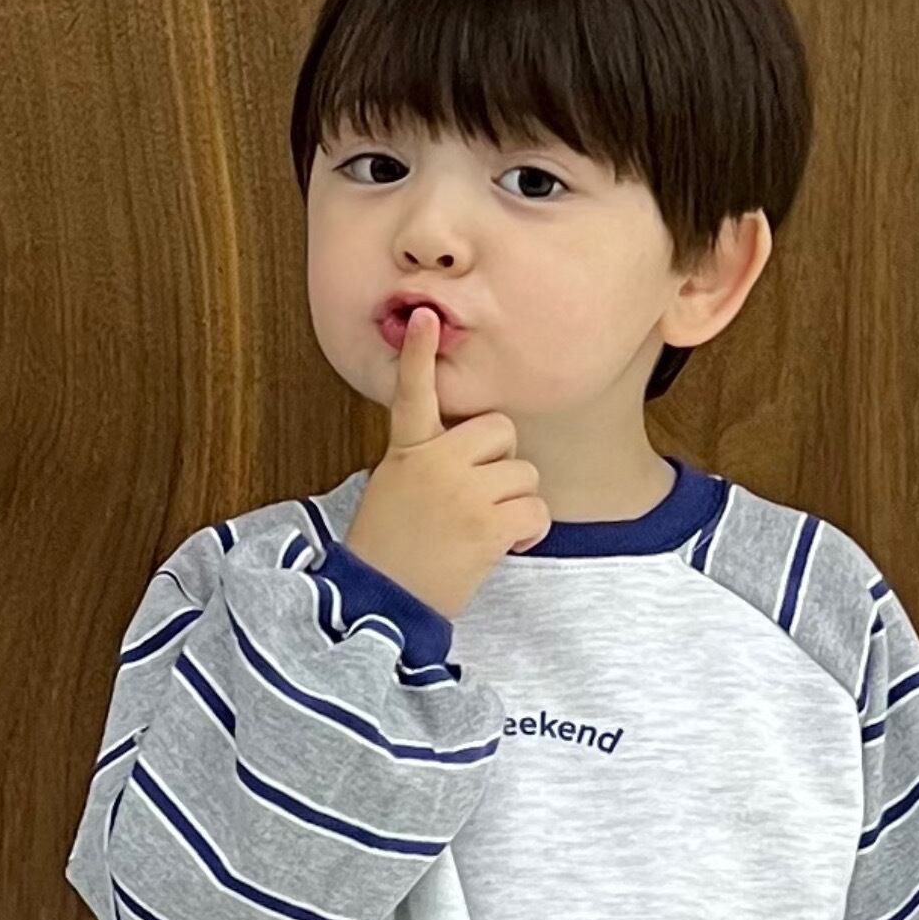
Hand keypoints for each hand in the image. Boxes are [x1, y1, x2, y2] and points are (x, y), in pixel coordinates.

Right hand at [342, 302, 549, 623]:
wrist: (382, 603)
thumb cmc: (391, 546)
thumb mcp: (394, 486)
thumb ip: (429, 457)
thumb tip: (473, 447)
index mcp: (408, 451)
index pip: (413, 392)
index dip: (419, 354)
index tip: (425, 317)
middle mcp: (435, 464)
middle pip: (501, 431)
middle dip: (501, 463)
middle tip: (479, 495)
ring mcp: (463, 494)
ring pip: (524, 474)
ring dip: (516, 503)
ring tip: (486, 528)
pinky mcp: (488, 527)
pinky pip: (535, 511)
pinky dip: (529, 532)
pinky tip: (506, 546)